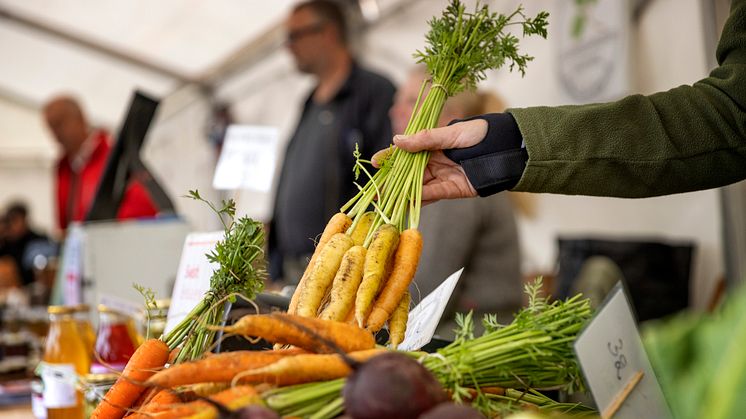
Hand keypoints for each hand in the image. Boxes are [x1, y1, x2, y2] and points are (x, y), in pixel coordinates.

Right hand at [373, 119, 487, 203]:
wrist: (504, 149)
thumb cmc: (479, 135)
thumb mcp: (451, 134)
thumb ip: (424, 139)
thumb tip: (397, 140)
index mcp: (431, 146)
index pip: (404, 153)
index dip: (389, 158)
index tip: (374, 162)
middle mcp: (433, 162)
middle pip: (407, 173)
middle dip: (390, 182)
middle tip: (374, 190)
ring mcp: (441, 177)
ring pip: (417, 187)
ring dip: (401, 194)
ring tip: (384, 201)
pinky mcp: (451, 190)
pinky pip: (432, 195)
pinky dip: (419, 199)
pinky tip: (405, 202)